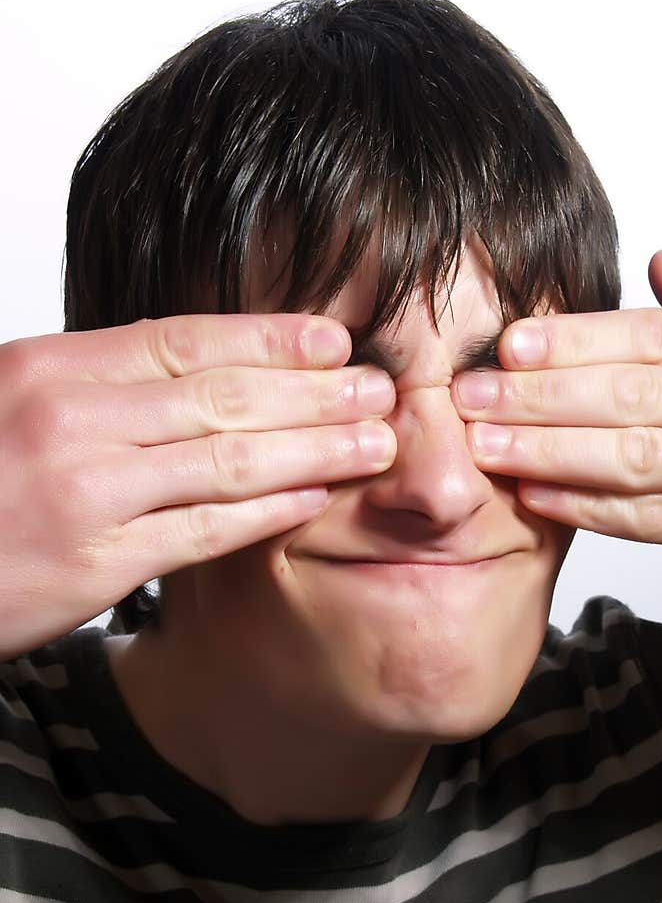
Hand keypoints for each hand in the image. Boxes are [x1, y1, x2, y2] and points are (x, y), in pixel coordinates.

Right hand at [0, 314, 395, 660]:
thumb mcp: (11, 404)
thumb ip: (94, 389)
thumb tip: (191, 375)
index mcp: (48, 369)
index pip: (181, 341)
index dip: (267, 337)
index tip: (332, 339)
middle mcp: (71, 421)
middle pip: (220, 395)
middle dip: (313, 390)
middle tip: (383, 387)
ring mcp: (85, 493)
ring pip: (226, 459)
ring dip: (312, 448)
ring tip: (374, 441)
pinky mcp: (95, 564)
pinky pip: (202, 530)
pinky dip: (266, 512)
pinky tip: (315, 498)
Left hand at [452, 251, 661, 640]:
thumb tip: (659, 262)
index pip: (655, 335)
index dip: (574, 338)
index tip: (506, 344)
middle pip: (636, 390)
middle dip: (541, 393)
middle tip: (469, 395)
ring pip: (641, 454)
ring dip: (552, 451)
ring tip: (487, 448)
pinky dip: (596, 511)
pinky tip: (542, 502)